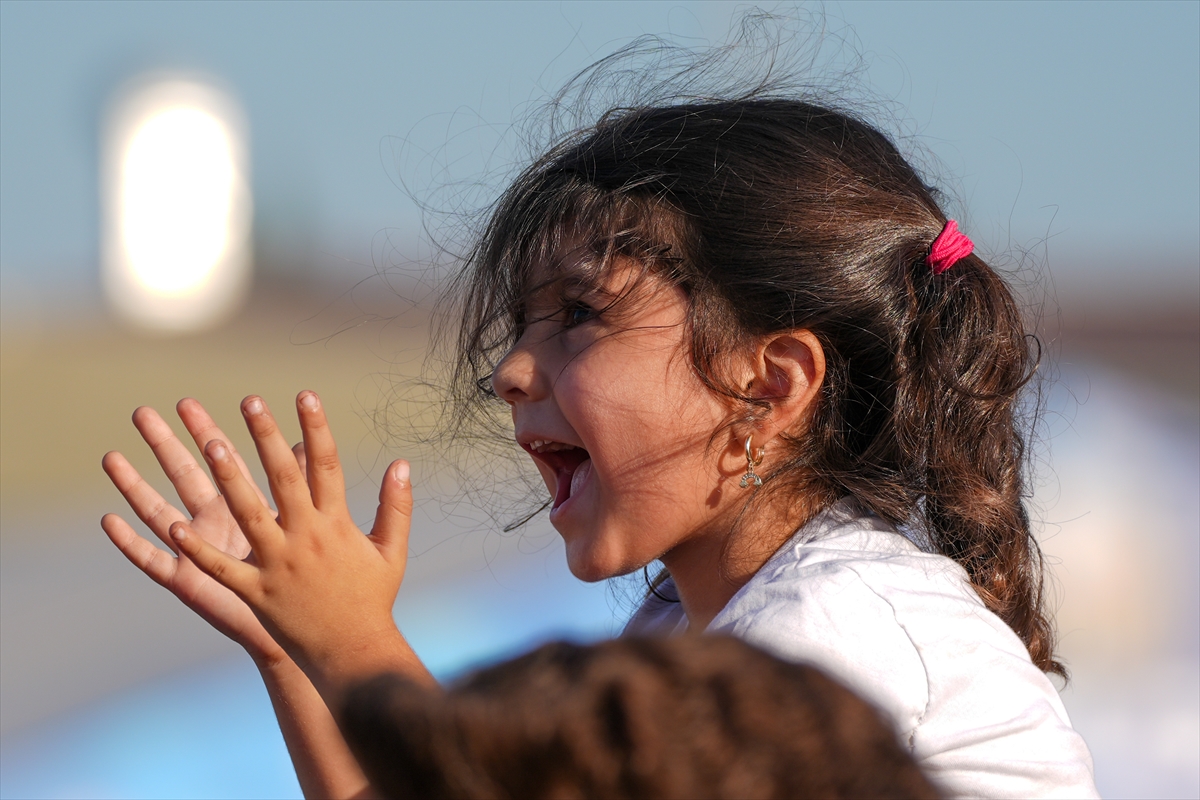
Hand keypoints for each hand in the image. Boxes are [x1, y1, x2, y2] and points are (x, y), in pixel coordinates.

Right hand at [102, 399, 285, 665]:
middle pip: (184, 475)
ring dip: (135, 486)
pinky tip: (109, 521)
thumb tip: (313, 442)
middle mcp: (215, 521)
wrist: (297, 623)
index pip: (221, 459)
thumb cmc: (302, 573)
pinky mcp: (186, 580)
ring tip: (111, 457)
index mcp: (244, 505)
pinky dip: (130, 543)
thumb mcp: (304, 522)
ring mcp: (196, 549)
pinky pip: (152, 560)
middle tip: (142, 412)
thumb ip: (305, 482)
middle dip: (164, 444)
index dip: (204, 431)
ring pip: (159, 510)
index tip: (186, 402)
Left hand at [168, 392, 416, 695]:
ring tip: (212, 444)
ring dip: (230, 479)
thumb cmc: (373, 599)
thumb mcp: (391, 550)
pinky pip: (223, 568)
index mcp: (338, 525)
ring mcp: (279, 565)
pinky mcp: (256, 593)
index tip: (305, 395)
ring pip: (250, 514)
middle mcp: (307, 538)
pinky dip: (198, 549)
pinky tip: (174, 526)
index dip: (317, 428)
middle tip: (250, 402)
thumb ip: (396, 505)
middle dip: (266, 438)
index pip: (327, 466)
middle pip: (284, 479)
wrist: (354, 653)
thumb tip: (401, 463)